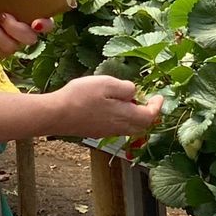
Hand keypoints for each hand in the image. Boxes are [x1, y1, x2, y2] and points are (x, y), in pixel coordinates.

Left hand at [0, 0, 51, 55]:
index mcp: (27, 9)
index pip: (46, 19)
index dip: (46, 22)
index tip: (37, 21)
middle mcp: (21, 26)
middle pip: (33, 36)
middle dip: (24, 30)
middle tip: (11, 18)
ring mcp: (9, 39)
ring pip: (18, 44)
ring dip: (8, 32)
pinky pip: (3, 49)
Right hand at [45, 75, 162, 139]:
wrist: (56, 114)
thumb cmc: (80, 97)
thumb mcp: (107, 84)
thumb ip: (125, 88)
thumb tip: (134, 93)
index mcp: (125, 116)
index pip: (149, 116)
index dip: (157, 106)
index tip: (159, 97)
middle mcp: (118, 128)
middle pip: (141, 125)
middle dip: (148, 113)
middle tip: (148, 100)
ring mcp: (106, 131)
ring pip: (129, 128)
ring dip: (134, 116)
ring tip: (129, 101)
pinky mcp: (95, 131)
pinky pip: (116, 127)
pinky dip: (122, 119)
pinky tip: (112, 107)